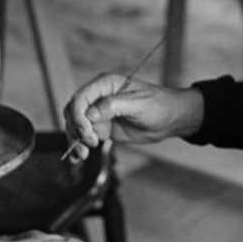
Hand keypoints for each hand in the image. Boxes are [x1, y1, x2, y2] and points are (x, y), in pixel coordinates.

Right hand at [62, 73, 203, 162]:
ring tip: (83, 155)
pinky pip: (84, 136)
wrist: (169, 119)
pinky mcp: (102, 127)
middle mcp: (98, 97)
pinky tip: (77, 157)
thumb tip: (90, 114)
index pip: (80, 98)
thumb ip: (113, 106)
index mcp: (105, 84)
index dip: (78, 115)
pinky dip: (78, 146)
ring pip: (75, 125)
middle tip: (89, 143)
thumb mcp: (138, 104)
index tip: (85, 131)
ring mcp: (99, 113)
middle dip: (76, 129)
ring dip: (75, 140)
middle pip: (73, 112)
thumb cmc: (158, 105)